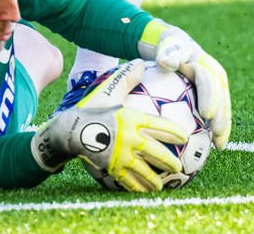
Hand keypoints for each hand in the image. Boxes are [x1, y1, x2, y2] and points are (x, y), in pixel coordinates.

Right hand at [32, 61, 186, 191]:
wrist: (68, 130)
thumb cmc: (89, 108)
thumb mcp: (108, 90)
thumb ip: (126, 78)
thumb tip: (142, 62)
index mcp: (131, 119)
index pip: (159, 126)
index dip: (174, 132)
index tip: (185, 137)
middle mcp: (130, 140)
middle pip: (157, 153)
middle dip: (170, 162)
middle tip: (179, 167)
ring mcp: (121, 156)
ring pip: (145, 172)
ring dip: (155, 179)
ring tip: (162, 185)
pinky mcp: (112, 168)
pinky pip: (128, 181)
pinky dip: (138, 187)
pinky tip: (143, 191)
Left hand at [140, 20, 231, 148]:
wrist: (176, 47)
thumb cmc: (168, 48)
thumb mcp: (168, 47)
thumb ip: (168, 54)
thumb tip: (166, 63)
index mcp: (206, 65)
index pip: (209, 82)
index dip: (209, 98)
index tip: (206, 115)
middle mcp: (216, 77)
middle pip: (221, 98)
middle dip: (221, 116)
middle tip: (215, 133)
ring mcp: (217, 88)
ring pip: (223, 108)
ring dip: (223, 126)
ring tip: (219, 144)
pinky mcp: (215, 98)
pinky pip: (219, 114)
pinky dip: (219, 129)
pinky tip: (215, 145)